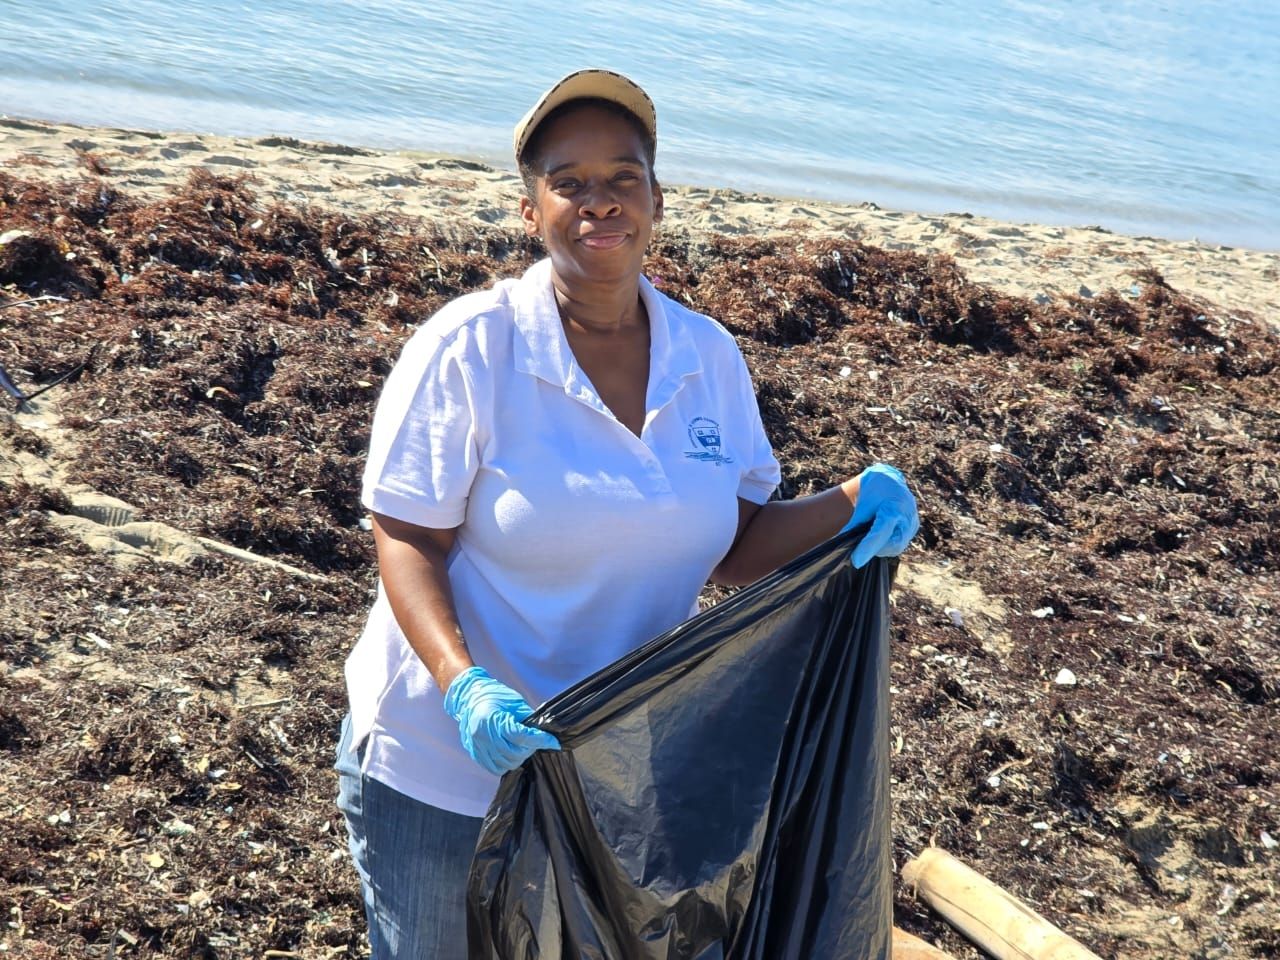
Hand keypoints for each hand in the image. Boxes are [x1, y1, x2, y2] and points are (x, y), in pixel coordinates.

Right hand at [443, 666, 560, 774]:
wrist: (470, 697)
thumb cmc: (495, 696)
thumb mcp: (515, 703)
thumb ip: (528, 719)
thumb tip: (543, 732)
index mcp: (493, 719)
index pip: (521, 737)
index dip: (541, 741)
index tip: (553, 743)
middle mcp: (483, 735)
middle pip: (514, 753)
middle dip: (530, 749)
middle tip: (536, 742)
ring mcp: (477, 745)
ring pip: (506, 763)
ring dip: (520, 758)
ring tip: (523, 747)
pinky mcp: (475, 752)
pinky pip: (494, 768)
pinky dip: (507, 764)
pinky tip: (511, 754)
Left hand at [842, 463, 919, 567]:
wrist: (889, 481)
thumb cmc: (874, 492)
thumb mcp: (862, 506)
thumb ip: (854, 525)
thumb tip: (841, 544)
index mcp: (894, 508)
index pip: (881, 532)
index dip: (868, 547)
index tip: (856, 561)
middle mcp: (907, 517)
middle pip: (893, 545)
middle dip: (875, 550)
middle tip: (860, 549)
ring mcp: (912, 524)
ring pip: (896, 547)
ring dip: (881, 548)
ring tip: (870, 539)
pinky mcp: (913, 529)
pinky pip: (900, 544)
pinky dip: (887, 545)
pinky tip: (879, 538)